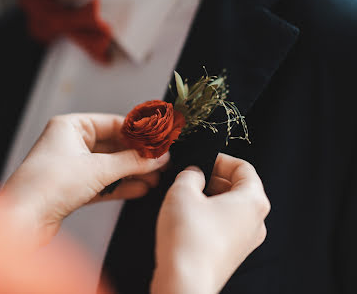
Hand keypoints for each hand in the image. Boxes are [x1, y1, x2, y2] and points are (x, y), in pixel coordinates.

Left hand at [0, 114, 168, 246]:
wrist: (21, 222)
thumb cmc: (47, 186)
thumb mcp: (97, 169)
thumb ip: (132, 161)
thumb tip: (159, 156)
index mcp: (70, 127)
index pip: (114, 123)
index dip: (139, 133)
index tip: (160, 141)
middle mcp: (70, 143)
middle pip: (113, 146)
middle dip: (138, 156)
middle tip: (162, 162)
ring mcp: (71, 166)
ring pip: (109, 165)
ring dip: (132, 172)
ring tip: (156, 178)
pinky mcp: (72, 187)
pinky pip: (102, 182)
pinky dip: (120, 185)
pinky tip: (140, 189)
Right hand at [152, 154, 269, 293]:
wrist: (184, 282)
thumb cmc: (188, 239)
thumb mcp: (182, 192)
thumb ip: (190, 174)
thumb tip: (194, 173)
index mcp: (253, 201)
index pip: (244, 167)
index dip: (220, 159)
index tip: (202, 159)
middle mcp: (256, 221)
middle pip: (239, 188)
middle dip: (213, 178)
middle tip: (190, 177)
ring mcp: (246, 240)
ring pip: (231, 207)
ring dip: (210, 197)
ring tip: (186, 197)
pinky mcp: (233, 254)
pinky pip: (225, 225)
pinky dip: (210, 216)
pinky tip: (188, 218)